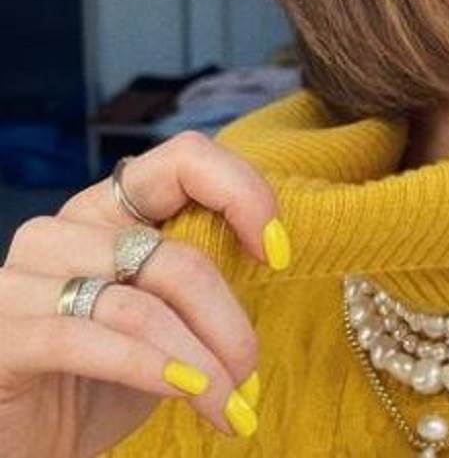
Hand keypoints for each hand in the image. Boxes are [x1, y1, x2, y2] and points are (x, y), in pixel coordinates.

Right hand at [0, 130, 290, 456]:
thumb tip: (279, 258)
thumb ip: (204, 278)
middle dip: (227, 321)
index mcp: (110, 208)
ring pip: (141, 305)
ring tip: (230, 402)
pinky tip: (188, 392)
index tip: (279, 252)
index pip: (186, 158)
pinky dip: (150, 368)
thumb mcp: (168, 318)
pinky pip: (88, 339)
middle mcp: (63, 230)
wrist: (25, 442)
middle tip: (250, 371)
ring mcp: (22, 279)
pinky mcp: (0, 335)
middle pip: (175, 255)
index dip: (243, 193)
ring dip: (200, 361)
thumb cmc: (103, 376)